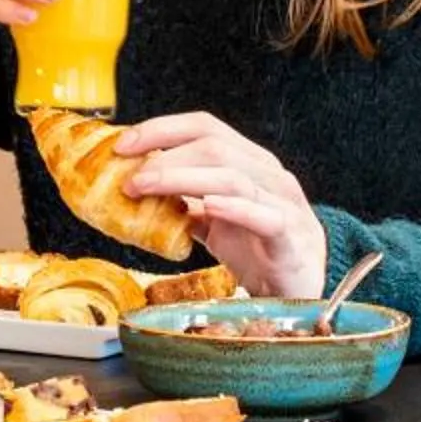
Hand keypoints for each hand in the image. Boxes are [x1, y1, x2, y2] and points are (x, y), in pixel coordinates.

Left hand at [114, 111, 327, 298]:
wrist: (298, 293)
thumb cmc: (256, 252)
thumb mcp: (212, 222)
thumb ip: (182, 203)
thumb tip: (132, 191)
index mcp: (249, 162)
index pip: (205, 127)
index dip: (162, 129)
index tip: (122, 146)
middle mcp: (268, 175)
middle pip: (215, 147)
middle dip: (165, 155)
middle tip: (128, 176)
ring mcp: (283, 203)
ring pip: (233, 178)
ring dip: (182, 179)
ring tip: (146, 187)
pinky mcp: (291, 238)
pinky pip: (266, 217)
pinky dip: (235, 209)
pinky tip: (207, 207)